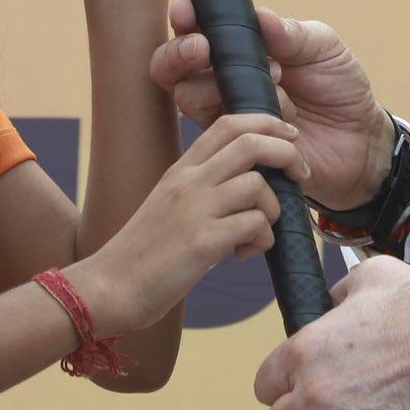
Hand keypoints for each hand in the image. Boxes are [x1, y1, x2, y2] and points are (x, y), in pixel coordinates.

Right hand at [71, 112, 306, 336]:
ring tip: (260, 233)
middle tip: (301, 174)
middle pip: (250, 143)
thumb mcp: (169, 205)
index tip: (288, 137)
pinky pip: (253, 225)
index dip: (265, 123)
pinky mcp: (202, 243)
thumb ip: (201, 189)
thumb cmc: (142, 253)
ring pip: (258, 186)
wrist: (108, 287)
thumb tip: (246, 186)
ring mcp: (194, 210)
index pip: (228, 123)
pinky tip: (244, 254)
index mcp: (181, 170)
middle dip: (287, 154)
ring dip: (273, 210)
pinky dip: (262, 239)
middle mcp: (188, 182)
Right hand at [149, 0, 393, 209]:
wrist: (360, 142)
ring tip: (277, 80)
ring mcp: (226, 113)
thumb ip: (292, 33)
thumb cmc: (341, 87)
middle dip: (179, 53)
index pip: (198, 28)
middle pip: (173, 66)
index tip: (187, 12)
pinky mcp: (234, 148)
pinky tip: (288, 119)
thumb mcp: (324, 49)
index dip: (184, 19)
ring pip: (190, 97)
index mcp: (242, 46)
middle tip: (203, 49)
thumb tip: (258, 16)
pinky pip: (219, 133)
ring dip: (229, 85)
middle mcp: (224, 78)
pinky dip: (252, 121)